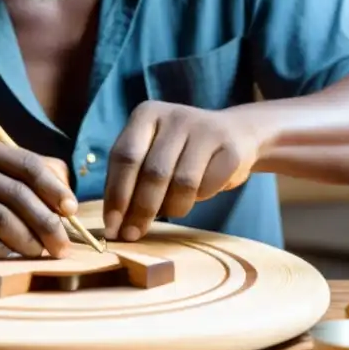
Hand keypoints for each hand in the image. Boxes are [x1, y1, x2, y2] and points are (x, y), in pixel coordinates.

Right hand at [0, 135, 76, 259]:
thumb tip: (67, 202)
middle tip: (62, 245)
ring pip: (2, 219)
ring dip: (28, 240)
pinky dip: (4, 250)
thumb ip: (25, 178)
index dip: (55, 189)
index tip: (72, 211)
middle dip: (47, 222)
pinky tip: (13, 256)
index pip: (29, 165)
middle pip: (19, 195)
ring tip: (40, 252)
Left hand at [102, 101, 257, 241]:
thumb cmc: (182, 151)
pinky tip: (197, 194)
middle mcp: (175, 117)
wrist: (236, 133)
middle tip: (132, 235)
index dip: (116, 194)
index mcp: (147, 114)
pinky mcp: (230, 148)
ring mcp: (205, 130)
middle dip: (140, 210)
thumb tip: (113, 223)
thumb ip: (130, 178)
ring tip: (171, 210)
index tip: (111, 226)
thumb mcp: (152, 151)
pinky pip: (208, 186)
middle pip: (153, 172)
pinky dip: (199, 198)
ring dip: (172, 207)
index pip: (124, 156)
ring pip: (181, 183)